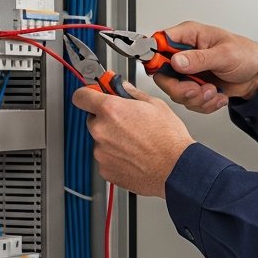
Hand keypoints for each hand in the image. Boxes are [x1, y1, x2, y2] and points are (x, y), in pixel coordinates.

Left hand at [72, 82, 194, 197]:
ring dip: (112, 139)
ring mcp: (101, 152)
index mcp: (111, 110)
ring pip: (100, 140)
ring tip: (135, 143)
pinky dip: (115, 156)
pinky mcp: (105, 169)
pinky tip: (133, 155)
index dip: (87, 95)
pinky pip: (105, 158)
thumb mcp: (155, 105)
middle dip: (106, 119)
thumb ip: (131, 93)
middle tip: (127, 123)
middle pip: (93, 119)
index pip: (81, 96)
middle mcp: (101, 130)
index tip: (92, 97)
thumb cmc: (169, 139)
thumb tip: (123, 88)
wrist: (176, 168)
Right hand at [152, 21, 257, 113]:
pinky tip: (218, 96)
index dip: (156, 58)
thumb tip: (177, 61)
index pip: (159, 43)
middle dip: (181, 88)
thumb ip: (199, 58)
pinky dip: (205, 104)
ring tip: (214, 92)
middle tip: (197, 90)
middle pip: (163, 74)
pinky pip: (189, 102)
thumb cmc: (246, 55)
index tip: (167, 71)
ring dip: (196, 98)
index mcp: (188, 36)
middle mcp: (184, 54)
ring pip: (176, 92)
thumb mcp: (224, 54)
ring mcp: (188, 72)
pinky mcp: (194, 87)